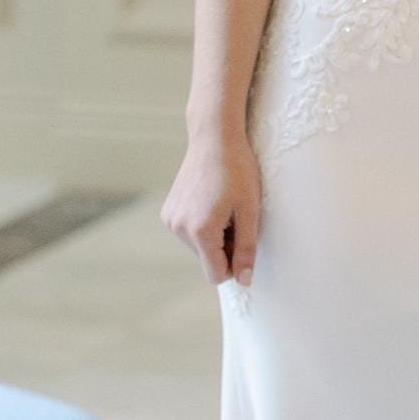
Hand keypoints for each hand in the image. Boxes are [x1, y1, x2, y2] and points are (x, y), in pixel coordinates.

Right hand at [161, 127, 261, 285]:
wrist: (214, 138)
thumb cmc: (238, 171)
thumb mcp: (250, 211)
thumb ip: (247, 249)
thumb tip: (244, 281)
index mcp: (201, 231)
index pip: (217, 275)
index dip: (235, 266)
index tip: (246, 244)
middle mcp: (179, 229)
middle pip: (208, 261)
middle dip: (226, 248)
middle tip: (238, 219)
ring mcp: (171, 219)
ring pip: (199, 248)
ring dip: (215, 237)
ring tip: (225, 208)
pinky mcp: (168, 211)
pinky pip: (189, 234)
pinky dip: (203, 226)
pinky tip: (212, 202)